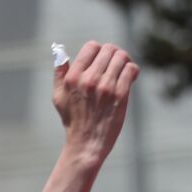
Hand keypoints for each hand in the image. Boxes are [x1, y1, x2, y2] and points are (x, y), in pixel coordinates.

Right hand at [52, 41, 138, 167]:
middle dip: (114, 54)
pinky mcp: (120, 95)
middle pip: (109, 50)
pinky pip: (131, 70)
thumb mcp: (59, 97)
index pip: (92, 47)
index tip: (102, 60)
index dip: (99, 51)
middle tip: (116, 64)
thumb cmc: (73, 121)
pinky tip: (130, 77)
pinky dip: (132, 70)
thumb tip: (60, 51)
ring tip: (124, 70)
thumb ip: (59, 74)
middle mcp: (88, 80)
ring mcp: (105, 87)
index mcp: (73, 77)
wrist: (86, 145)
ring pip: (122, 57)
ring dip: (125, 61)